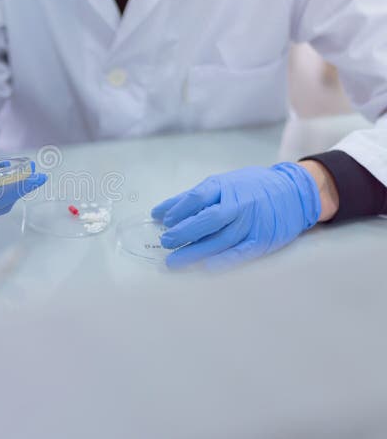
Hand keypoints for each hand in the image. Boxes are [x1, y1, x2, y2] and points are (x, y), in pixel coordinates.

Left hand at [151, 163, 321, 269]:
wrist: (294, 191)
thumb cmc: (250, 188)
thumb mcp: (222, 184)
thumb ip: (190, 199)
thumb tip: (158, 213)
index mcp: (225, 186)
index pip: (197, 197)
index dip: (178, 210)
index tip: (163, 222)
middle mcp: (239, 204)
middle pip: (208, 219)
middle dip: (184, 232)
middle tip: (165, 243)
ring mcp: (252, 222)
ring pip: (221, 239)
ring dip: (195, 252)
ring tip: (174, 262)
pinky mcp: (263, 239)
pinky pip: (241, 252)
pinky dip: (224, 261)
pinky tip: (206, 268)